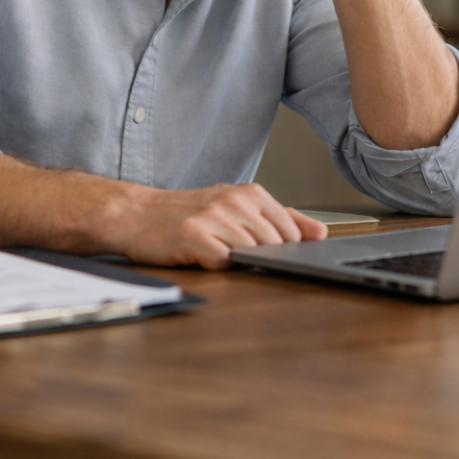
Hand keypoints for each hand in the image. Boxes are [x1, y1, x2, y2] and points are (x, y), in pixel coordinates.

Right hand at [114, 182, 327, 269]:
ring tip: (216, 250)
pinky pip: (224, 262)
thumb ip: (282, 219)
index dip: (284, 250)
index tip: (271, 255)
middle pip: (276, 245)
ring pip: (253, 254)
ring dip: (237, 261)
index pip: (292, 231)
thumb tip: (320, 233)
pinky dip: (216, 266)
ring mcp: (215, 217)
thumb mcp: (238, 208)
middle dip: (262, 257)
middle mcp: (235, 201)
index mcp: (251, 193)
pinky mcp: (195, 237)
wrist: (138, 214)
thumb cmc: (189, 214)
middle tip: (234, 252)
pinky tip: (202, 256)